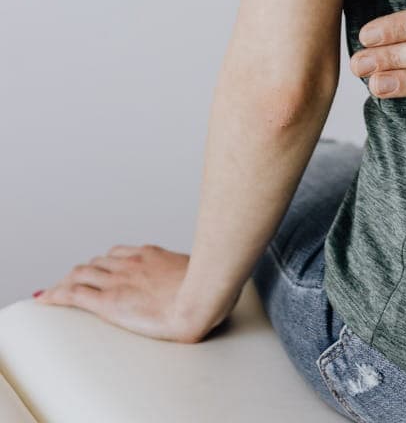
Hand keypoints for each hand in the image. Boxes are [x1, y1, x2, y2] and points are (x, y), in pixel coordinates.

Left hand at [35, 245, 218, 342]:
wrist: (202, 297)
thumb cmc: (207, 287)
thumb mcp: (197, 272)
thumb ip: (187, 273)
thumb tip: (200, 275)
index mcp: (149, 255)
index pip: (116, 254)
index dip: (102, 263)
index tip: (97, 269)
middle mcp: (129, 263)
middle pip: (95, 263)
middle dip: (81, 272)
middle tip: (71, 283)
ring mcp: (118, 281)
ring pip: (80, 275)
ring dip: (66, 282)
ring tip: (55, 292)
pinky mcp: (109, 302)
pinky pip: (74, 295)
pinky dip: (56, 295)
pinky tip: (46, 299)